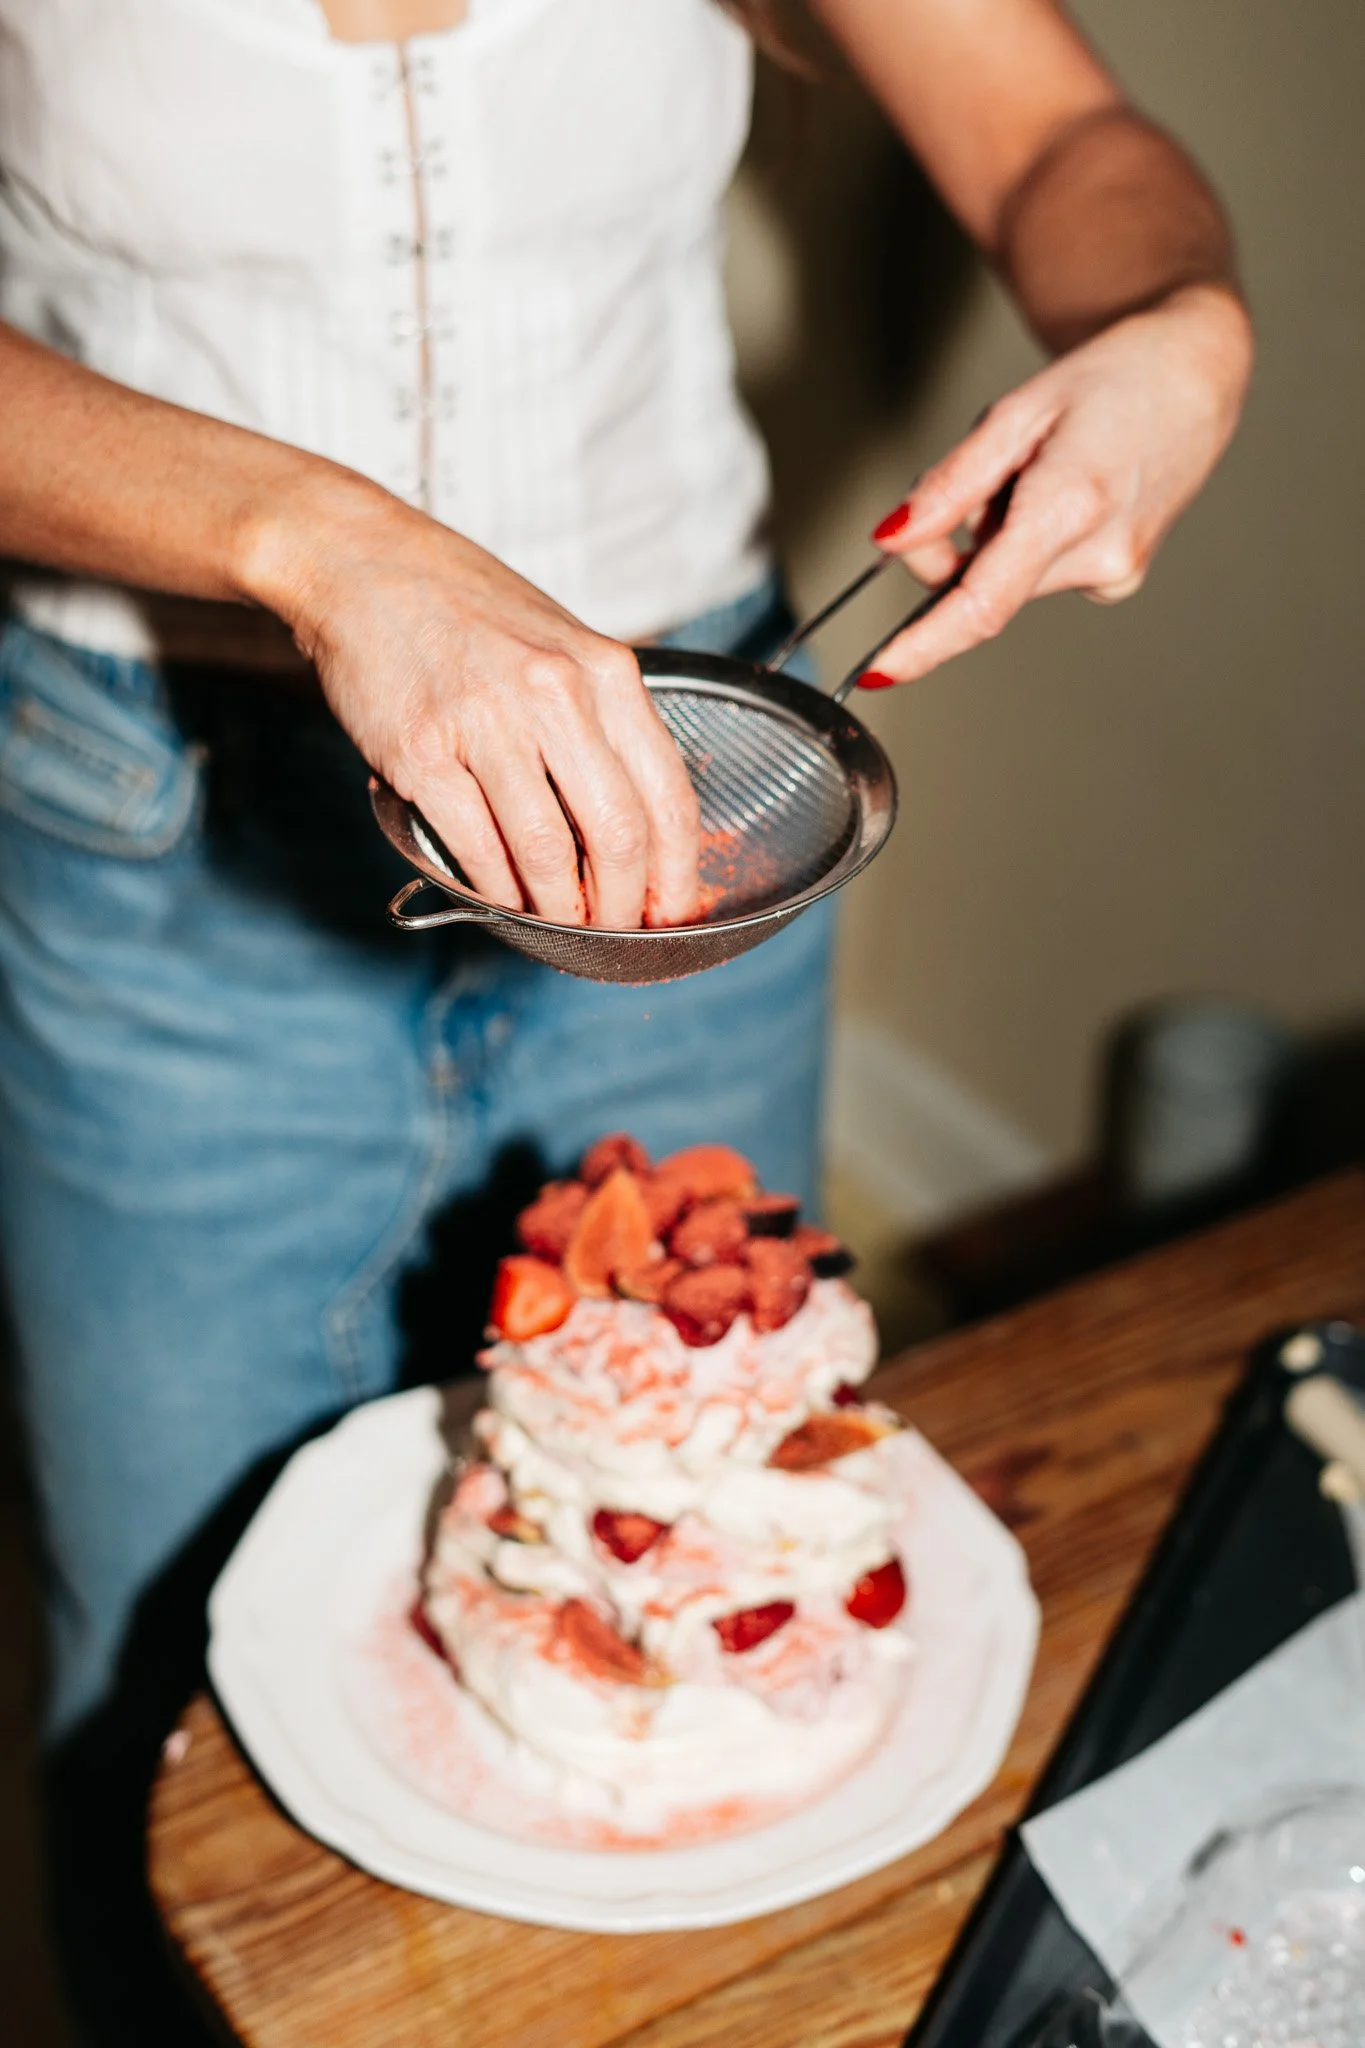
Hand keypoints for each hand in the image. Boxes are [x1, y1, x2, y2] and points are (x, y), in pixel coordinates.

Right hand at [257, 484, 700, 928]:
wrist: (362, 562)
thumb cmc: (467, 609)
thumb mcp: (563, 643)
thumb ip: (602, 722)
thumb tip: (637, 826)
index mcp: (605, 671)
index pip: (667, 796)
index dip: (676, 871)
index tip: (672, 910)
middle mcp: (555, 693)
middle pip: (617, 836)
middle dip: (622, 906)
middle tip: (615, 932)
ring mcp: (486, 722)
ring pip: (547, 852)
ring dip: (558, 909)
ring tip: (559, 924)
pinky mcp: (421, 750)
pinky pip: (475, 846)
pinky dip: (495, 888)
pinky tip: (502, 897)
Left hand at [860, 283, 1252, 687]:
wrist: (1195, 373)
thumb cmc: (1116, 377)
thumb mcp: (1016, 412)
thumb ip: (950, 485)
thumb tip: (893, 540)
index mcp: (1072, 506)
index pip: (981, 602)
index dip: (924, 642)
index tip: (881, 670)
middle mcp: (1099, 555)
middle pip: (979, 583)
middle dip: (954, 540)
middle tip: (985, 470)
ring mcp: (1115, 574)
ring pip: (1007, 577)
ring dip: (998, 531)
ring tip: (1047, 467)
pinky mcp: (1119, 579)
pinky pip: (1039, 572)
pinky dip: (1029, 537)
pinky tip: (1066, 489)